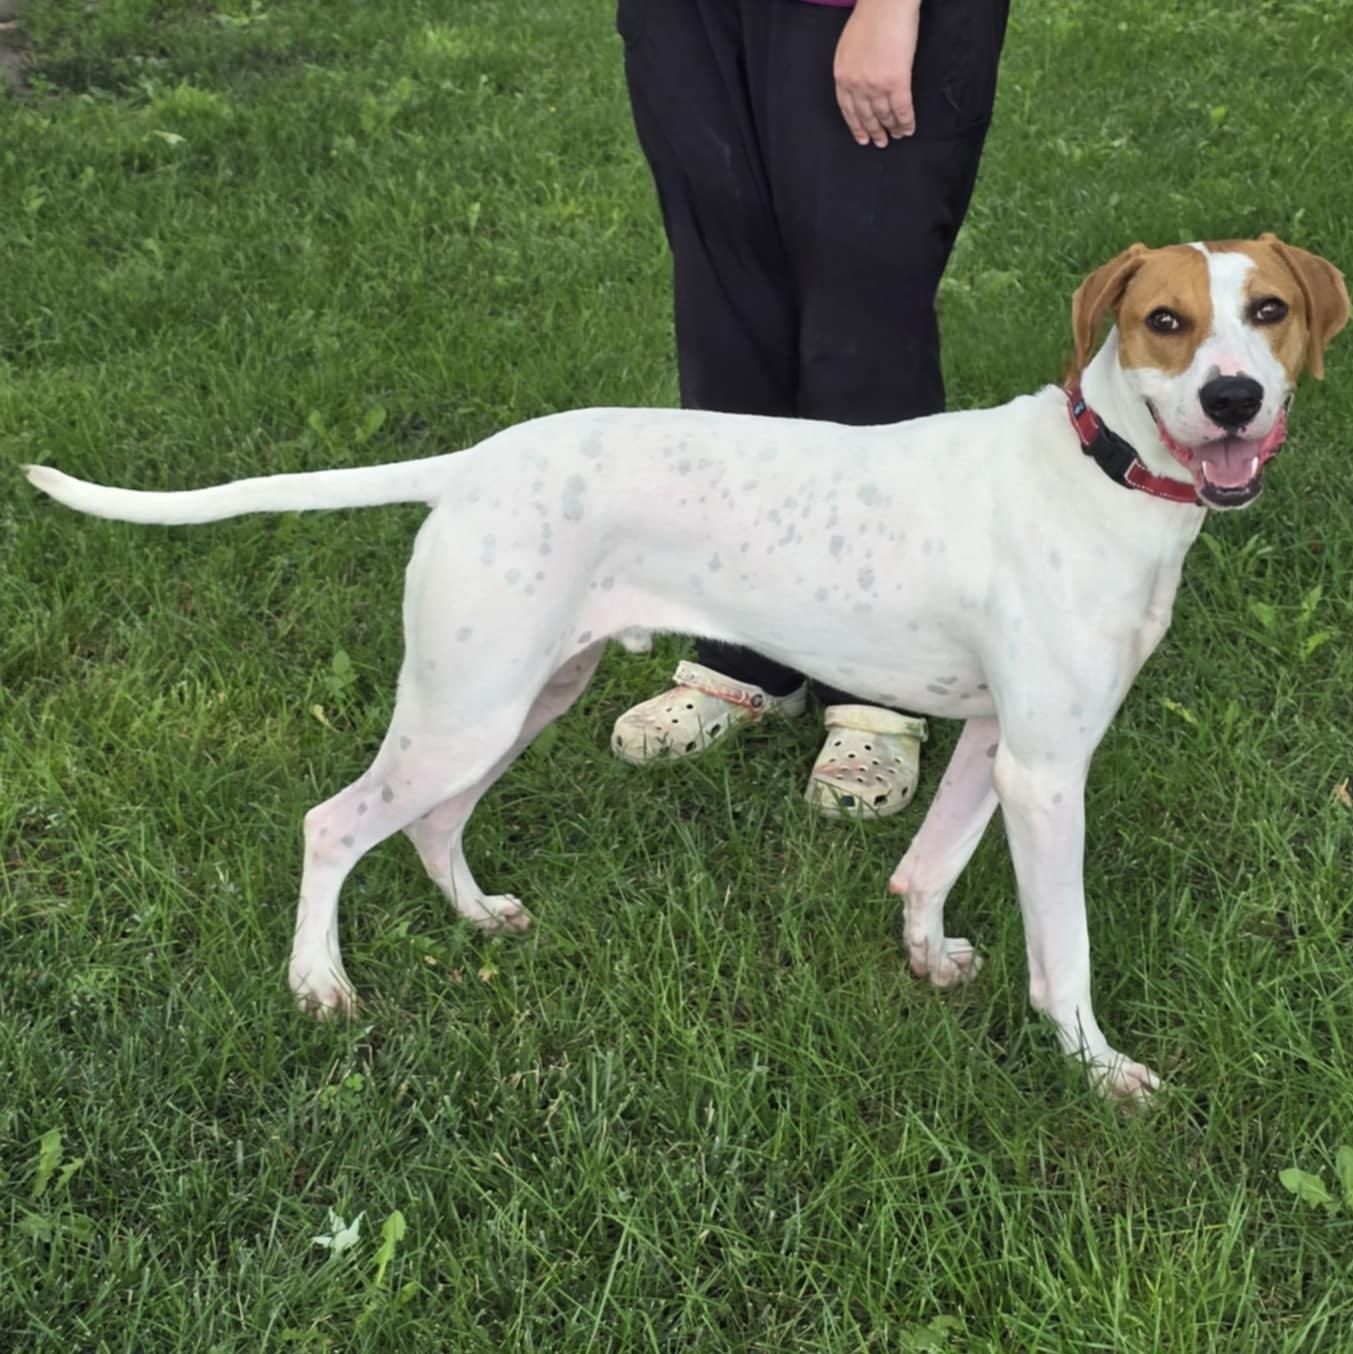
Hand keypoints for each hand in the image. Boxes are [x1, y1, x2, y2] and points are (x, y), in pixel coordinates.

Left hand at [833, 0, 921, 146]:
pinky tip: (908, 129)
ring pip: (885, 115)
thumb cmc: (870, 18)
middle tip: (880, 142)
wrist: (886, 3)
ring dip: (892, 128)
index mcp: (842, 76)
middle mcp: (857, 85)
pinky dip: (906, 122)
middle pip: (866, 116)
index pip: (848, 110)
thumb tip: (859, 86)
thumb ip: (850, 68)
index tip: (862, 138)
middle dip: (874, 132)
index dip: (856, 127)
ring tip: (897, 135)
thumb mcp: (848, 47)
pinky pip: (902, 109)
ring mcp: (876, 85)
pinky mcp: (897, 81)